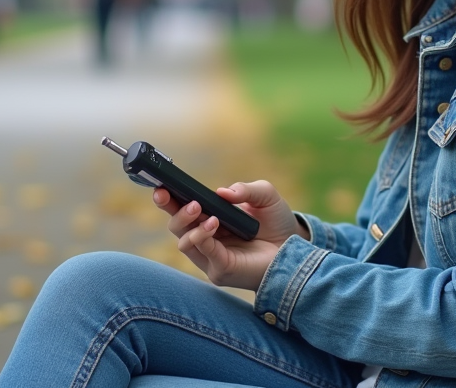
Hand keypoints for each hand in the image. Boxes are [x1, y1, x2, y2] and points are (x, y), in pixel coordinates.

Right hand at [153, 180, 305, 290]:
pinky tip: (213, 224)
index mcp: (209, 218)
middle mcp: (205, 237)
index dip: (168, 198)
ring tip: (203, 210)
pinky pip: (203, 253)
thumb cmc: (276, 222)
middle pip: (176, 226)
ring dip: (190, 224)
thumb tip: (223, 192)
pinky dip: (203, 237)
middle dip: (174, 210)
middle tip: (189, 201)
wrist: (294, 246)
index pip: (181, 209)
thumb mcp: (265, 196)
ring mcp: (210, 256)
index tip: (160, 186)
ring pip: (183, 241)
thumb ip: (247, 189)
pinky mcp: (220, 269)